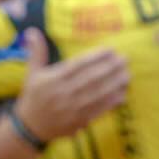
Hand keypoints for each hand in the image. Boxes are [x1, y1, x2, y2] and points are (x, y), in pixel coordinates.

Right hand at [11, 29, 128, 143]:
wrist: (30, 127)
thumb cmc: (33, 96)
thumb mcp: (32, 72)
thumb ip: (36, 52)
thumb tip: (32, 30)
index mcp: (53, 80)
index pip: (78, 66)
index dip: (95, 57)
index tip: (110, 49)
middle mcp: (63, 93)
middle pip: (90, 79)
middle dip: (109, 68)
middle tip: (125, 59)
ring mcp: (72, 109)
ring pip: (96, 95)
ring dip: (114, 84)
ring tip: (127, 74)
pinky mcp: (78, 121)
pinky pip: (97, 111)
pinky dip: (110, 103)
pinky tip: (122, 95)